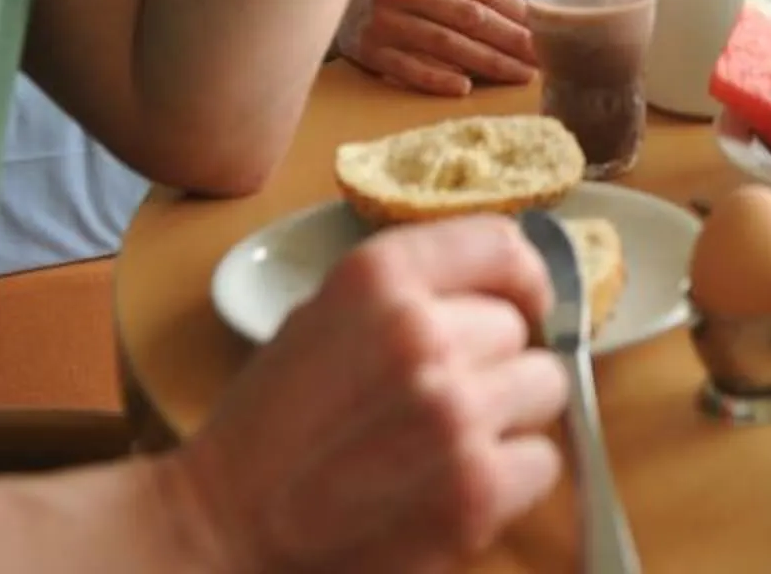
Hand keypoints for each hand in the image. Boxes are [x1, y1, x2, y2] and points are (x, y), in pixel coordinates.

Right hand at [165, 217, 566, 573]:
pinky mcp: (476, 487)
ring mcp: (454, 410)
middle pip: (519, 328)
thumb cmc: (271, 425)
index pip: (501, 244)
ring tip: (448, 444)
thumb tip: (504, 290)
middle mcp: (422, 332)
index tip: (523, 303)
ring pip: (544, 387)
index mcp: (379, 277)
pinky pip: (544, 460)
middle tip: (440, 402)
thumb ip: (409, 292)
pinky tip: (458, 486)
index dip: (521, 278)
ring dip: (509, 417)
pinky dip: (514, 478)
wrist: (225, 525)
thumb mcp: (323, 314)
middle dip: (492, 363)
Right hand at [338, 0, 540, 96]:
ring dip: (488, 63)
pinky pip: (410, 68)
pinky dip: (439, 79)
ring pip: (446, 45)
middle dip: (511, 41)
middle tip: (541, 58)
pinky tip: (467, 88)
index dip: (517, 12)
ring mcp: (382, 18)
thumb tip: (525, 18)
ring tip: (519, 75)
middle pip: (469, 17)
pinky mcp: (367, 49)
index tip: (545, 30)